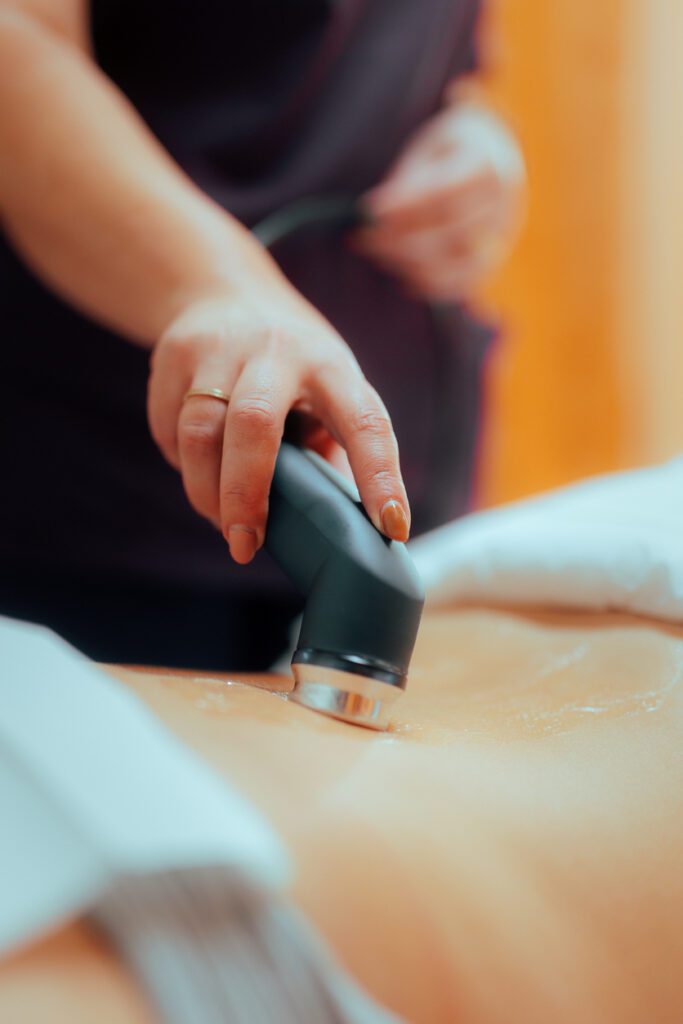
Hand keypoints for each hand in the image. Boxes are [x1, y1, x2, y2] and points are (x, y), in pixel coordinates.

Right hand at [147, 293, 409, 563]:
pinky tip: (201, 474)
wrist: (225, 293)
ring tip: (225, 527)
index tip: (391, 527)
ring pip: (199, 433)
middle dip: (247, 494)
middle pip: (254, 423)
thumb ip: (333, 451)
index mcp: (332, 366)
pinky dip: (183, 467)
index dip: (380, 477)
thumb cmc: (294, 368)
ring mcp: (219, 347)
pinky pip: (168, 430)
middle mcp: (277, 350)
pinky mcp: (173, 355)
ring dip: (207, 493)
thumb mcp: (330, 393)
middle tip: (246, 546)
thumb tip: (341, 531)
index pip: (365, 422)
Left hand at [355, 101, 525, 300]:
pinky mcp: (490, 261)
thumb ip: (408, 183)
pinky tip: (403, 278)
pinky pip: (465, 283)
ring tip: (378, 252)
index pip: (448, 188)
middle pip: (453, 227)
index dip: (409, 203)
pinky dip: (432, 285)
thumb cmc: (441, 156)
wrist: (482, 162)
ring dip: (414, 261)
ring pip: (461, 260)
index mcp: (486, 159)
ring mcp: (501, 234)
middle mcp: (503, 200)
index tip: (372, 210)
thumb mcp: (424, 151)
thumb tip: (378, 216)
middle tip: (365, 235)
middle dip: (404, 236)